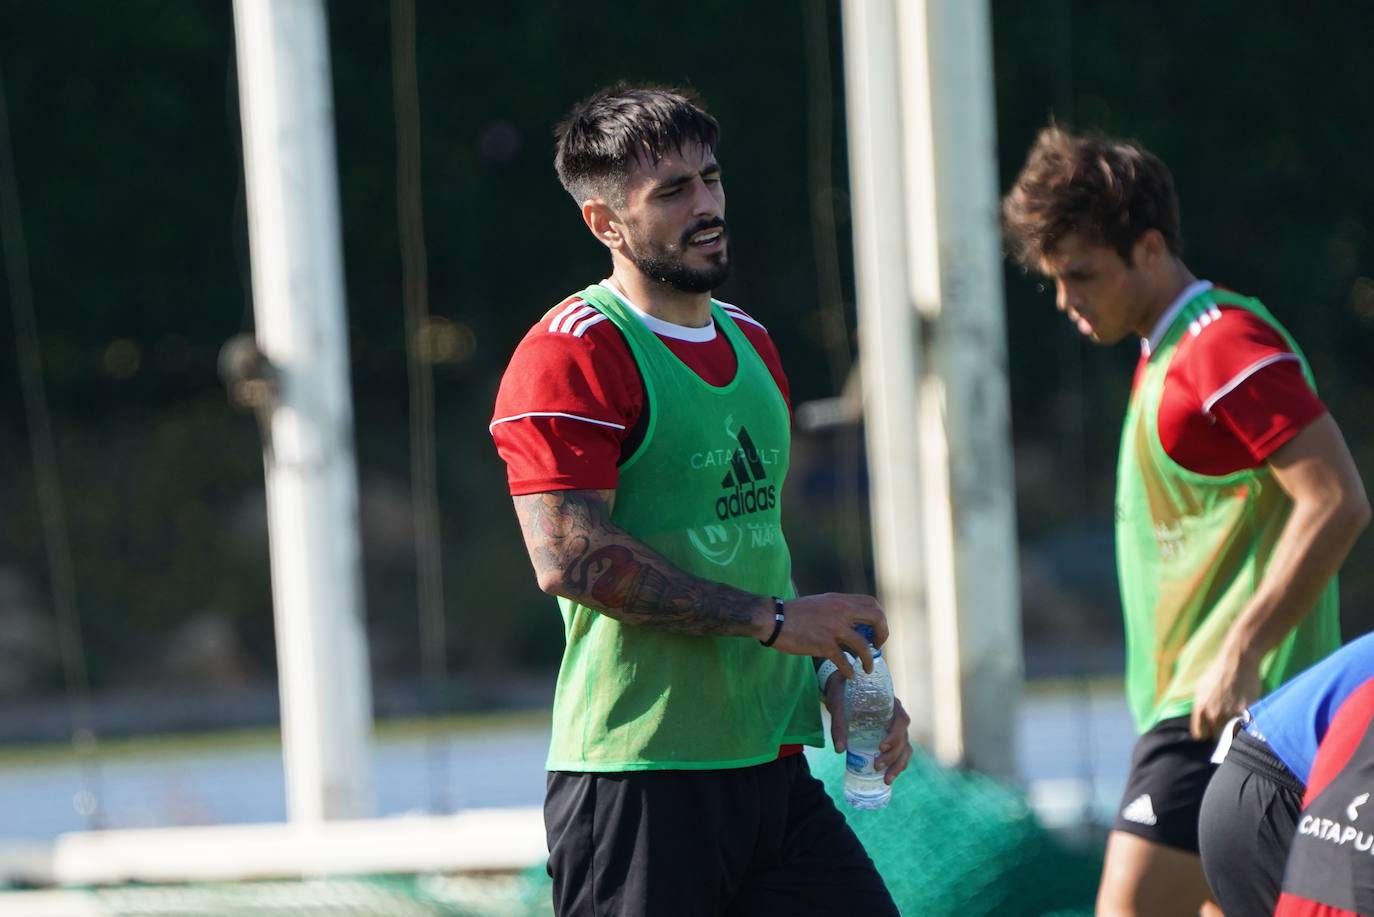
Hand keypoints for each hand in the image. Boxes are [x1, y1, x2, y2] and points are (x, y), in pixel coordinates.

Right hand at [767, 593, 886, 677]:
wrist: (774, 619)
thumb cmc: (793, 613)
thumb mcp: (820, 603)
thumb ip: (837, 609)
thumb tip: (850, 620)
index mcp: (840, 601)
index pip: (872, 604)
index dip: (880, 618)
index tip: (875, 631)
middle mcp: (841, 612)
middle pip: (876, 618)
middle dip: (883, 634)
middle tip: (878, 646)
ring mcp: (834, 629)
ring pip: (863, 646)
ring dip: (869, 660)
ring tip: (868, 669)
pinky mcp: (824, 645)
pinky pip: (845, 661)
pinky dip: (849, 670)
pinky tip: (849, 674)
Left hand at [823, 676, 913, 784]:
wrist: (840, 687)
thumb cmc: (841, 691)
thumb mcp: (838, 704)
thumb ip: (839, 724)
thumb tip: (839, 750)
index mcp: (889, 703)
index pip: (902, 720)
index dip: (895, 735)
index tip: (881, 746)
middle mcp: (895, 716)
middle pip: (904, 738)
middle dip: (893, 755)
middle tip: (877, 765)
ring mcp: (893, 728)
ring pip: (905, 748)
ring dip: (898, 765)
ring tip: (886, 779)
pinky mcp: (887, 737)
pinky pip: (899, 753)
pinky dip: (895, 765)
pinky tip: (887, 777)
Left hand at [1190, 647, 1261, 739]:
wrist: (1238, 662)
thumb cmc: (1217, 672)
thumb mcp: (1201, 688)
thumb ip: (1199, 706)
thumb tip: (1201, 720)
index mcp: (1200, 709)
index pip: (1200, 735)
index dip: (1205, 734)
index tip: (1211, 732)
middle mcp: (1213, 715)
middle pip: (1216, 737)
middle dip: (1220, 733)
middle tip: (1225, 725)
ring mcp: (1230, 715)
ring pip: (1232, 734)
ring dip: (1234, 730)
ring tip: (1236, 720)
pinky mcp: (1246, 713)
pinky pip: (1245, 726)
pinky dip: (1246, 724)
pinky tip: (1246, 715)